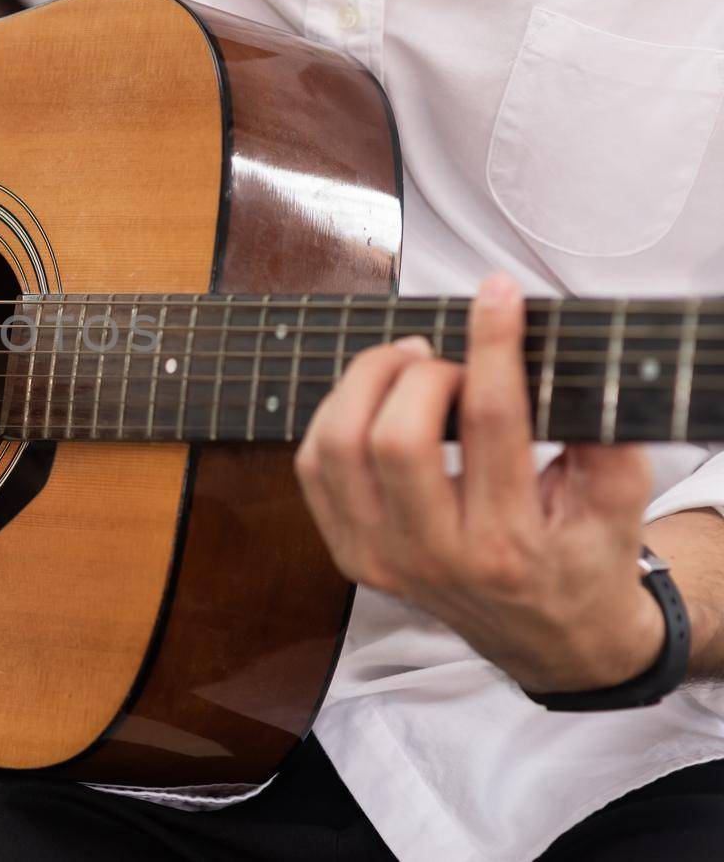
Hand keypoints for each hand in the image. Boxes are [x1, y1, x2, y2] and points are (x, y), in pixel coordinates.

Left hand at [294, 274, 662, 693]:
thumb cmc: (582, 556)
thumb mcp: (619, 506)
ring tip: (407, 365)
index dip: (492, 345)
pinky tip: (373, 401)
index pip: (491, 423)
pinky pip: (312, 467)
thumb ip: (604, 440)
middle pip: (395, 437)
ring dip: (365, 384)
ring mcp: (381, 559)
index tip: (497, 294)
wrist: (545, 637)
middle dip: (418, 373)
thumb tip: (566, 365)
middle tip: (446, 357)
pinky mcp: (348, 554)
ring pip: (337, 448)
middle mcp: (436, 557)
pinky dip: (334, 417)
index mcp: (509, 545)